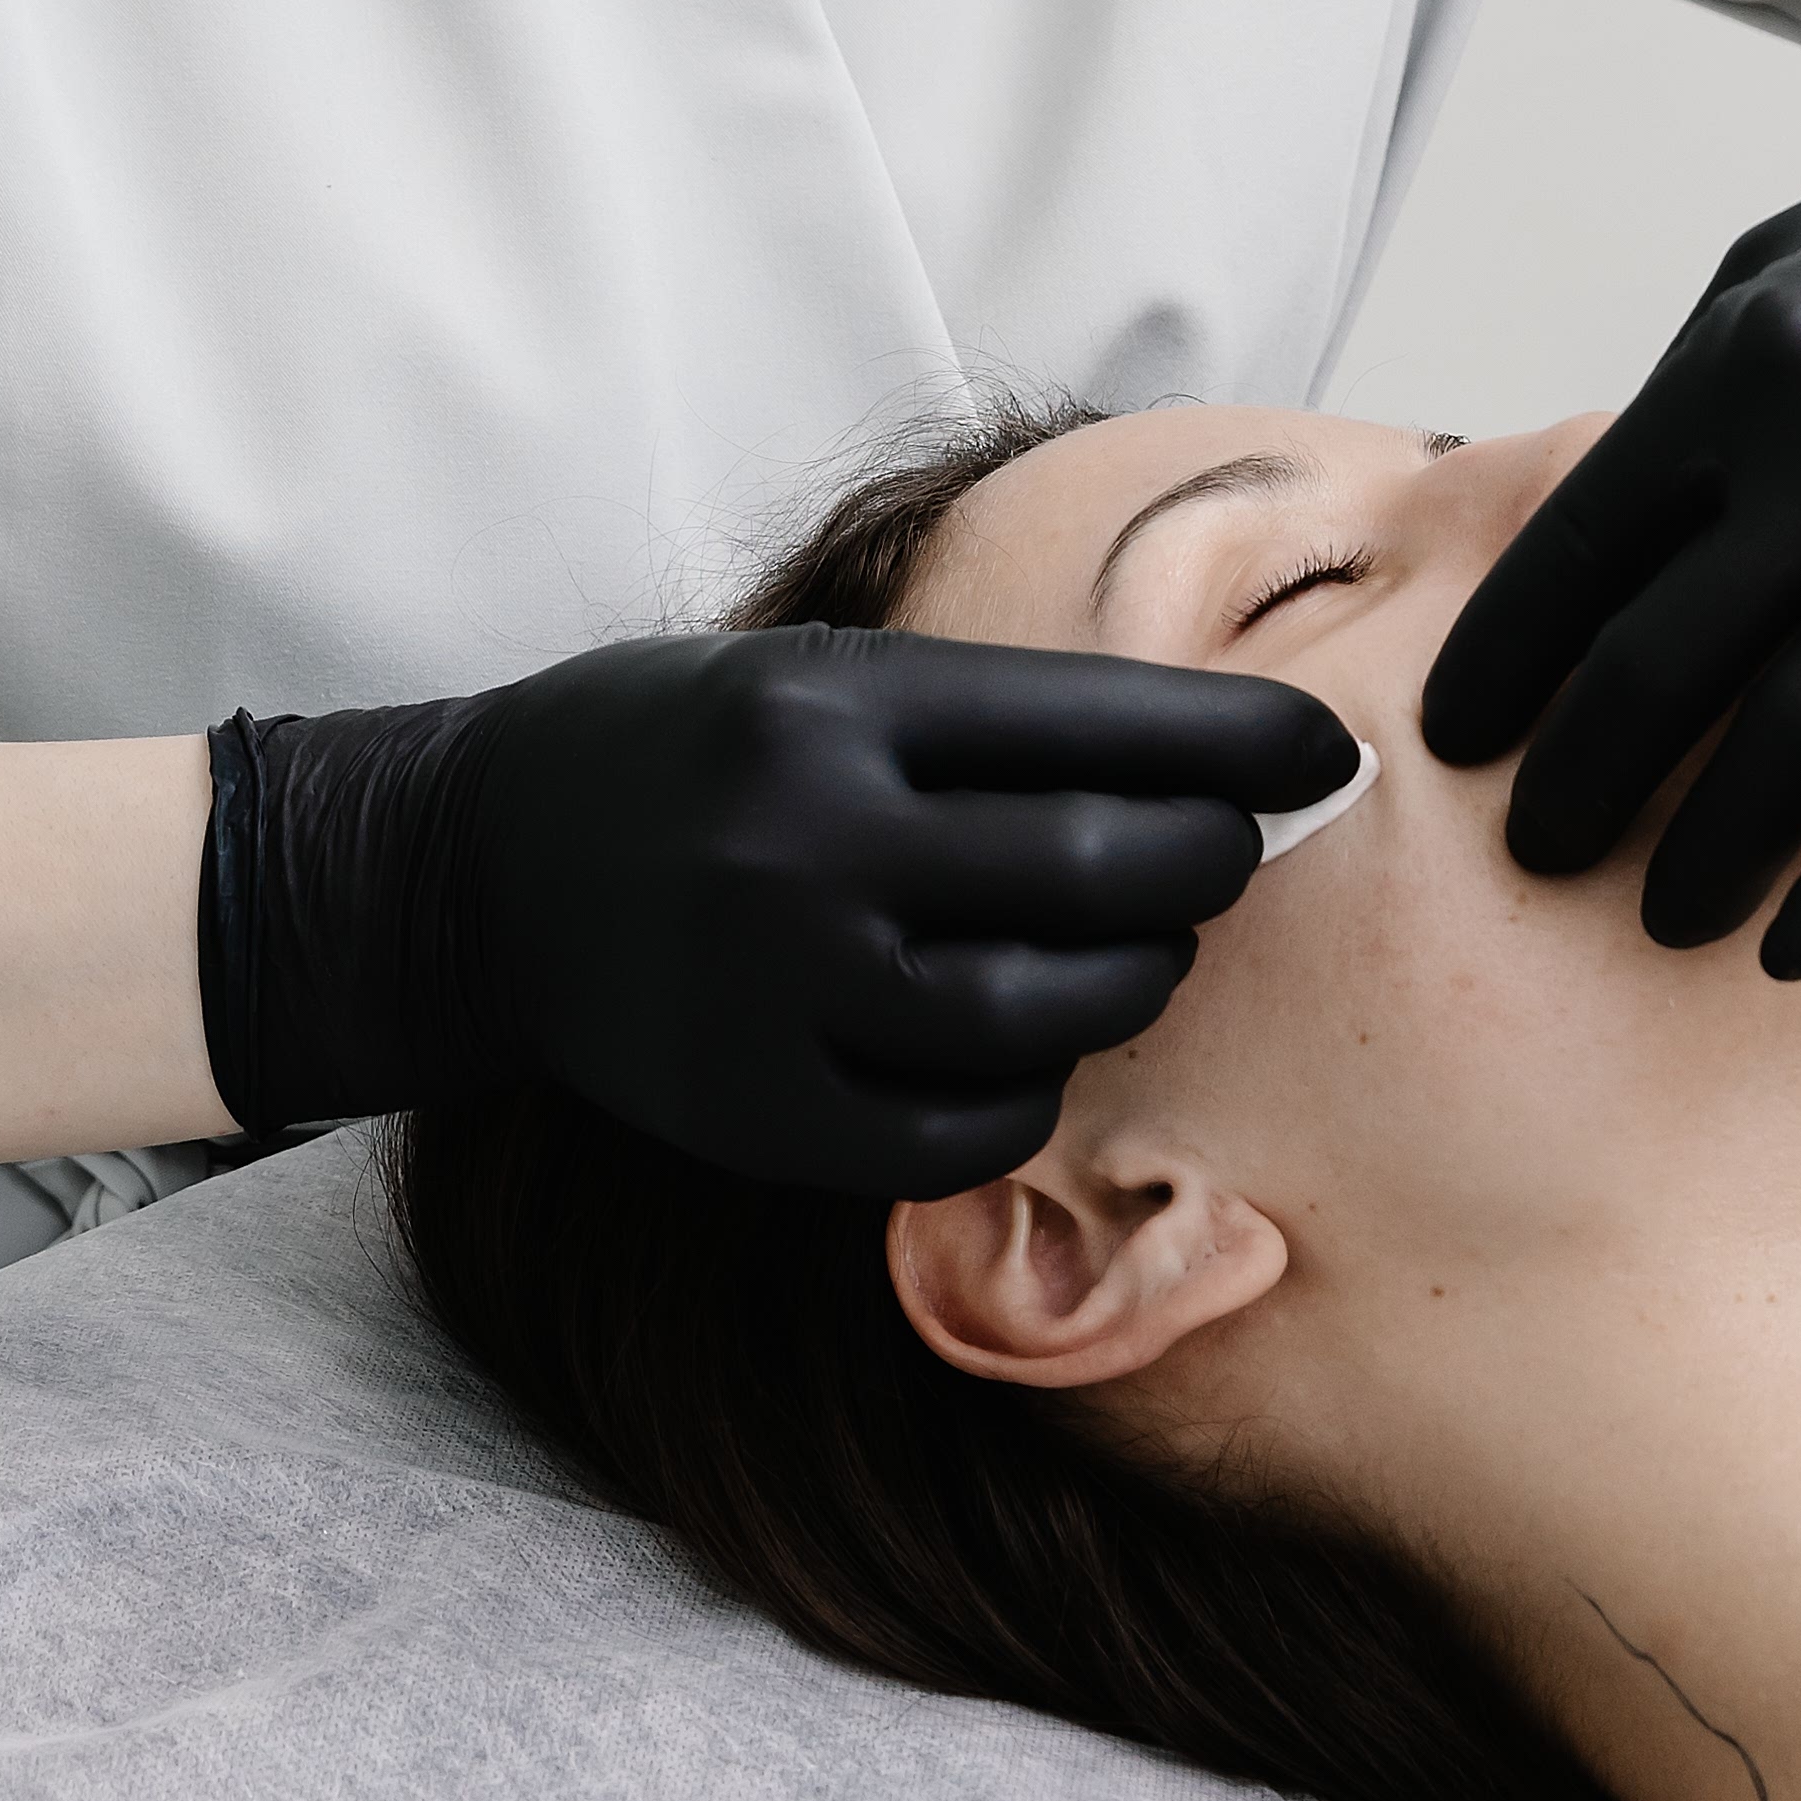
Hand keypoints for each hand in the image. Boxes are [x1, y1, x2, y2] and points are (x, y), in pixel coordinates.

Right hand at [201, 624, 1357, 1194]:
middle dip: (1206, 862)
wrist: (476, 871)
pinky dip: (1030, 1087)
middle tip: (1227, 855)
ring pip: (1052, 1011)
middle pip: (1101, 872)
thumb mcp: (810, 672)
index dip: (1237, 739)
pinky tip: (1019, 1037)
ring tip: (1128, 943)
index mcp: (831, 706)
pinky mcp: (763, 1115)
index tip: (1324, 748)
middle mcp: (811, 845)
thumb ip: (983, 720)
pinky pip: (972, 1128)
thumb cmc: (681, 749)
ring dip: (1128, 977)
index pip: (1095, 720)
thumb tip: (1206, 759)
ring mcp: (784, 991)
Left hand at [1417, 0, 1800, 977]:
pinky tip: (1798, 946)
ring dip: (1702, 859)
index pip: (1576, 551)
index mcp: (1747, 361)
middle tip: (1535, 854)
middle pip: (1654, 671)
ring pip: (1787, 755)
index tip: (1455, 745)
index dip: (1502, 666)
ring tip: (1658, 919)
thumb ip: (1697, 403)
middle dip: (1572, 784)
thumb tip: (1605, 548)